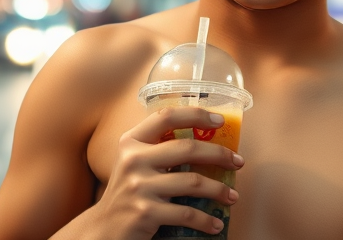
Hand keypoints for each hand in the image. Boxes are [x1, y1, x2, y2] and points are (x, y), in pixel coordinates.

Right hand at [90, 106, 242, 239]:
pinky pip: (187, 214)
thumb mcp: (135, 163)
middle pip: (187, 148)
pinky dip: (206, 220)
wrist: (104, 228)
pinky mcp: (145, 212)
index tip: (220, 120)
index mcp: (132, 141)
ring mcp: (139, 186)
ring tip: (232, 196)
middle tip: (238, 162)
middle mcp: (133, 159)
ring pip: (193, 182)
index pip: (166, 116)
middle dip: (219, 154)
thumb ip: (158, 149)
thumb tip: (206, 141)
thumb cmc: (128, 192)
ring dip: (219, 190)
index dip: (196, 114)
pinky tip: (215, 224)